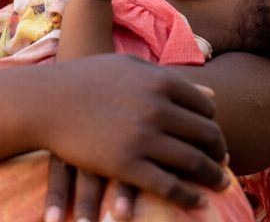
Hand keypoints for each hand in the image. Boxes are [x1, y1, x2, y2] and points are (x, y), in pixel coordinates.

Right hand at [37, 54, 227, 212]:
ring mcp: (142, 136)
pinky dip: (189, 197)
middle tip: (224, 163)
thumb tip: (211, 97)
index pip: (205, 108)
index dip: (213, 125)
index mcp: (159, 81)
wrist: (45, 101)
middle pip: (206, 135)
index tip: (214, 138)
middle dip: (220, 152)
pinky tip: (196, 202)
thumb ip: (169, 80)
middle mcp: (156, 107)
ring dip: (214, 177)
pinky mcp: (126, 164)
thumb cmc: (85, 80)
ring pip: (194, 163)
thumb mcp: (128, 68)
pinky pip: (169, 186)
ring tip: (221, 184)